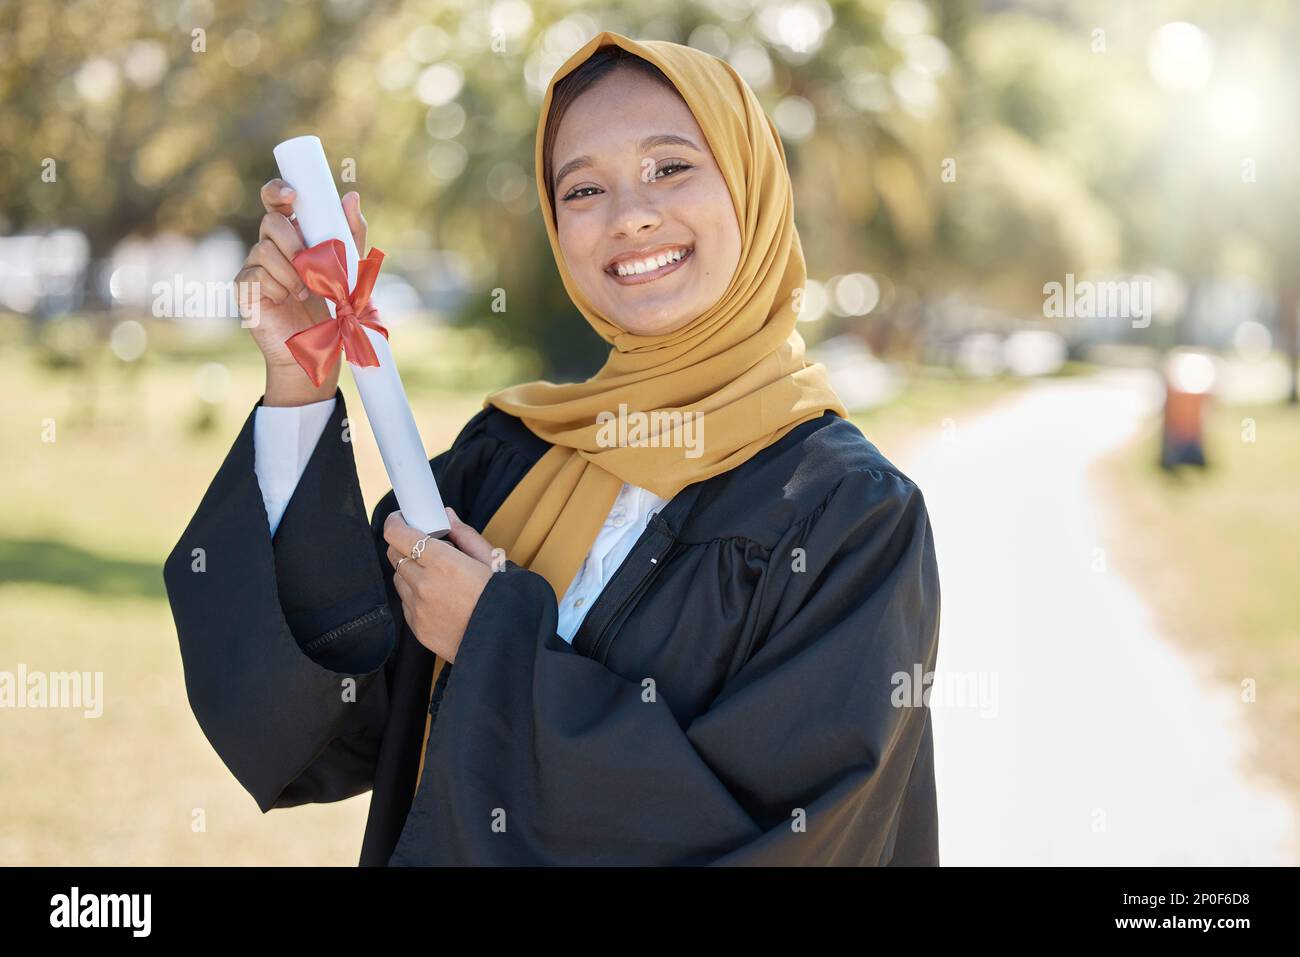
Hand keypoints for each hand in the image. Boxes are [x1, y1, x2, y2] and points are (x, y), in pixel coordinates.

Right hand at [235, 181, 366, 398]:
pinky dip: (279, 287)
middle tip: (311, 266)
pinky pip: (257, 275)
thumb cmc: (335, 306)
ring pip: (264, 250)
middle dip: (295, 242)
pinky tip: (287, 300)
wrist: (321, 345)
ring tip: (306, 292)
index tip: (291, 194)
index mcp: (292, 234)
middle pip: (271, 222)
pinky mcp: (244, 288)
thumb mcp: (350, 267)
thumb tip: (350, 196)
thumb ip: (350, 234)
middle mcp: (269, 245)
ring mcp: (253, 266)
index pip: (275, 200)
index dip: (277, 190)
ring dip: (292, 272)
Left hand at [383, 507, 498, 661]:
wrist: (506, 644)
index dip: (395, 522)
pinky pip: (406, 603)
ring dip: (410, 571)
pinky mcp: (418, 629)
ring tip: (434, 575)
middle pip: (394, 554)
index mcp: (443, 563)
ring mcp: (418, 609)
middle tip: (420, 543)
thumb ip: (465, 535)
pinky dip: (415, 595)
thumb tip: (446, 515)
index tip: (401, 518)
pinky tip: (437, 598)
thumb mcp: (492, 561)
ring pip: (399, 579)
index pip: (399, 535)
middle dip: (403, 544)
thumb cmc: (503, 600)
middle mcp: (424, 585)